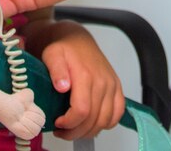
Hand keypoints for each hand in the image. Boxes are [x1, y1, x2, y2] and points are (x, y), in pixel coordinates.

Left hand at [27, 19, 125, 139]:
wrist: (77, 38)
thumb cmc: (63, 48)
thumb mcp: (52, 55)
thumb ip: (56, 70)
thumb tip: (62, 86)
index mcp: (85, 75)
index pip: (82, 110)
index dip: (69, 123)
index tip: (57, 123)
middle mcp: (102, 81)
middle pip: (93, 119)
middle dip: (75, 132)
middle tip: (62, 131)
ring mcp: (111, 85)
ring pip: (106, 120)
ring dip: (89, 131)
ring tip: (74, 129)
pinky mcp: (117, 87)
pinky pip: (118, 113)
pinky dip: (107, 123)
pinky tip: (93, 123)